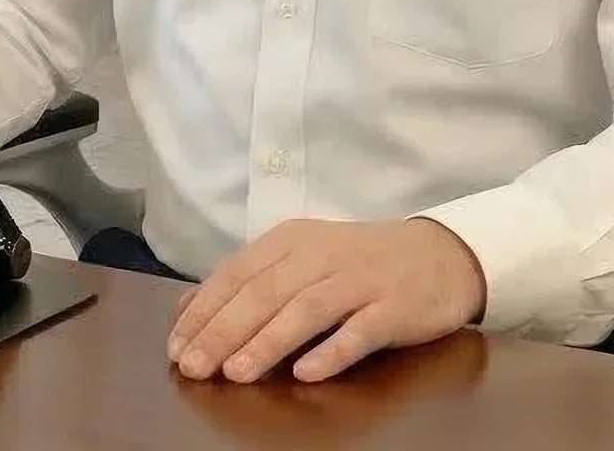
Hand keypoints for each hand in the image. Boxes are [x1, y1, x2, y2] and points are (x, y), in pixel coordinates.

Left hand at [167, 218, 485, 383]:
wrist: (438, 255)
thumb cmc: (357, 263)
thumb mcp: (299, 259)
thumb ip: (248, 280)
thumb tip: (186, 307)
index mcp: (292, 240)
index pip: (237, 273)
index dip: (204, 309)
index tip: (175, 346)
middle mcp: (320, 255)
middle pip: (264, 292)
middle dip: (223, 331)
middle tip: (193, 366)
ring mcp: (358, 280)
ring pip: (305, 310)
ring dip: (267, 341)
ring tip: (236, 373)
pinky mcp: (392, 308)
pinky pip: (359, 331)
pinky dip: (331, 351)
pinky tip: (306, 372)